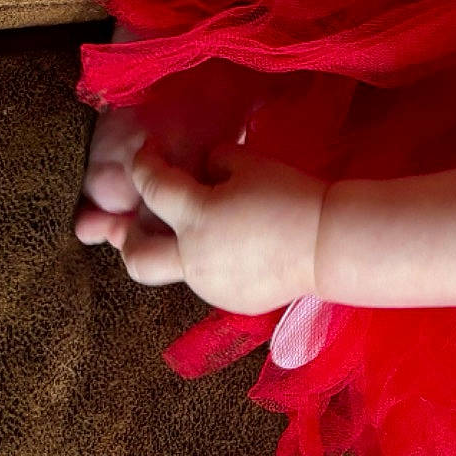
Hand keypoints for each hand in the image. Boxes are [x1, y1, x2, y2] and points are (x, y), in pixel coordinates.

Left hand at [114, 140, 328, 316]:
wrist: (327, 244)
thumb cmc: (290, 196)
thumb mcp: (251, 165)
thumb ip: (216, 163)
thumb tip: (205, 169)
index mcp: (196, 217)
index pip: (153, 188)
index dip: (144, 166)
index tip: (147, 154)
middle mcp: (192, 257)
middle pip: (137, 257)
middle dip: (128, 238)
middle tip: (135, 222)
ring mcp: (209, 285)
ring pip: (176, 270)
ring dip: (178, 249)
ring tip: (205, 230)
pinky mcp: (231, 301)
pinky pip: (209, 280)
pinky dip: (213, 262)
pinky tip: (239, 249)